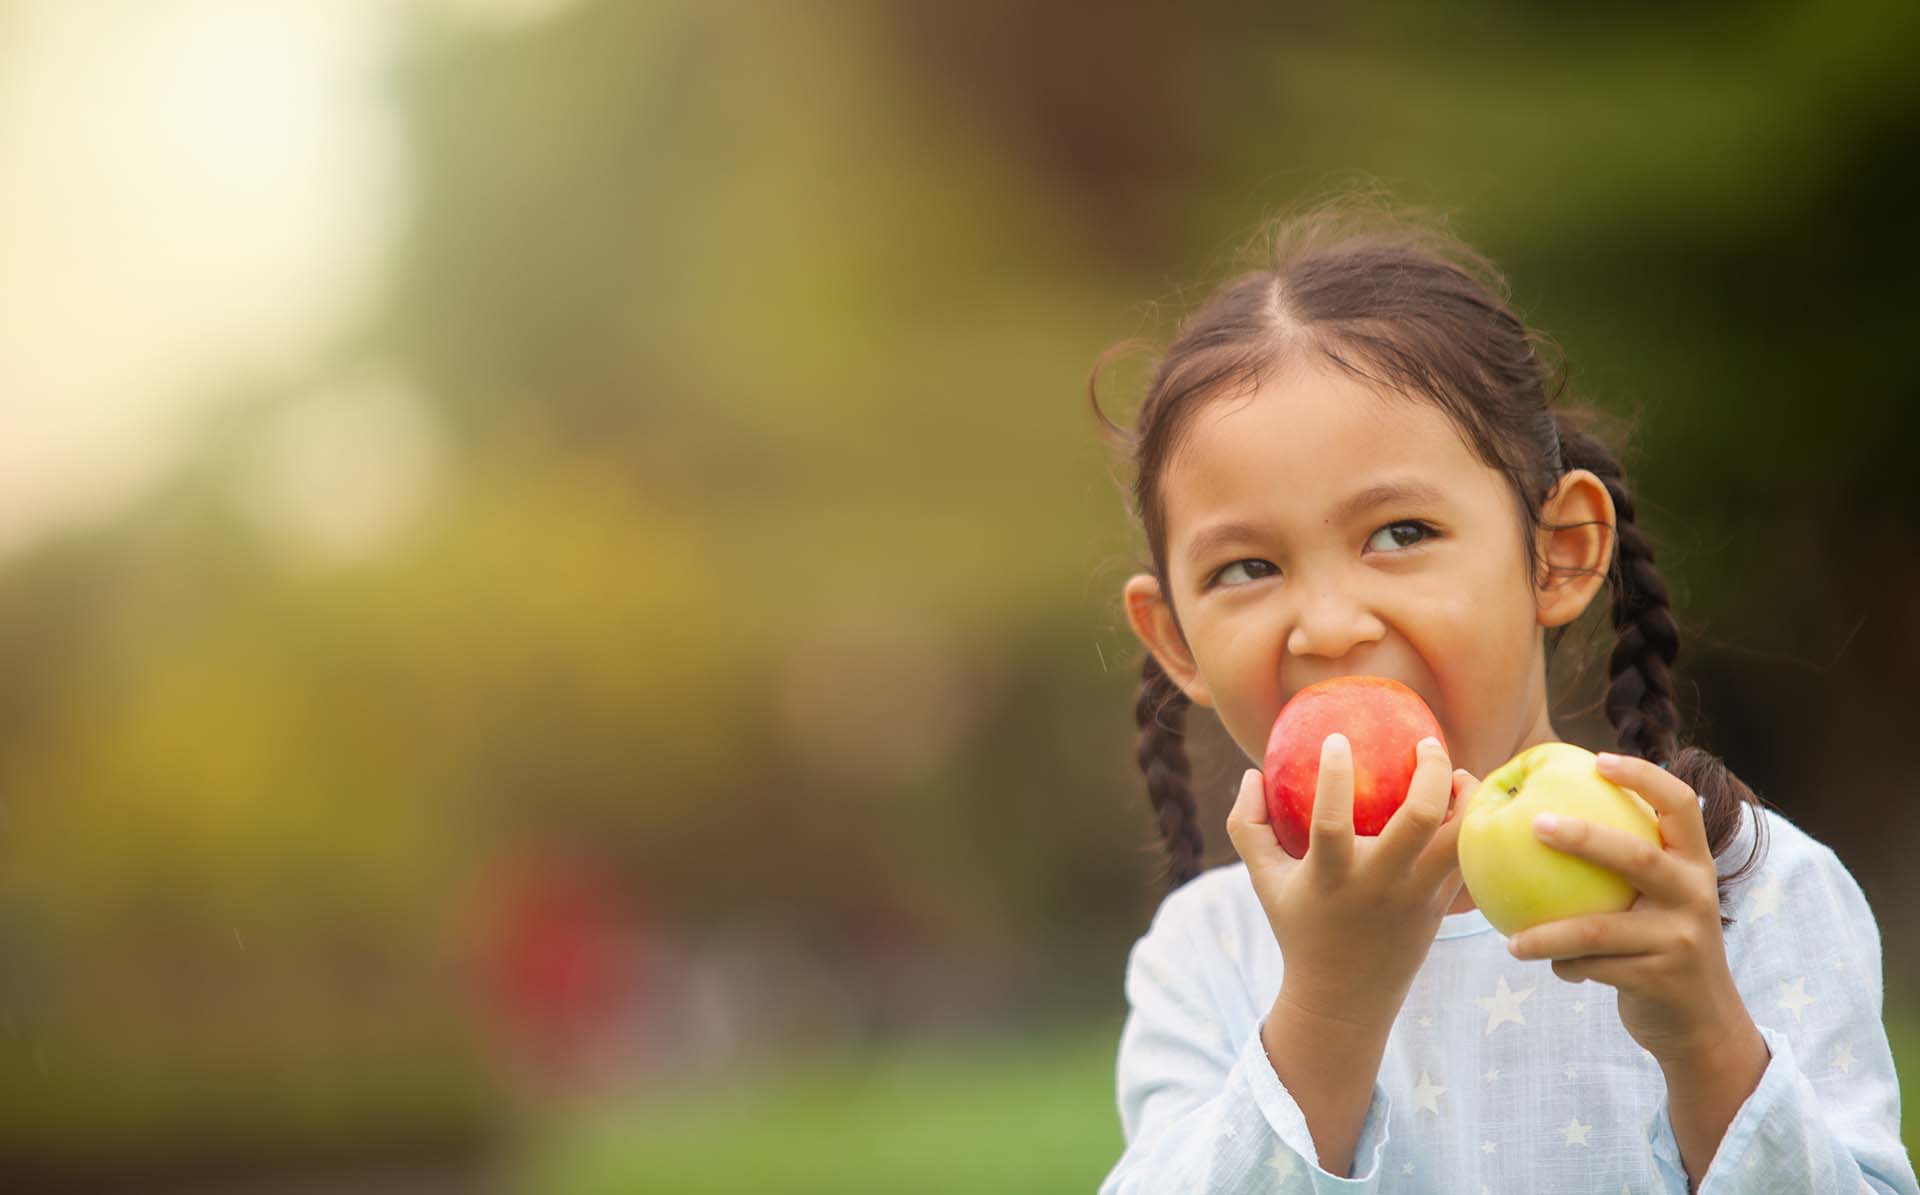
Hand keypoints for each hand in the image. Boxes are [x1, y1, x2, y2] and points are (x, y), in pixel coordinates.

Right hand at [1225, 733, 1474, 1029]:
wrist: (1345, 999)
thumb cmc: (1299, 927)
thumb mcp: (1263, 881)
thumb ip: (1247, 825)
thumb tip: (1252, 773)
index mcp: (1331, 877)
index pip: (1331, 821)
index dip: (1334, 776)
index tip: (1336, 738)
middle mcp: (1379, 884)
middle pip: (1419, 820)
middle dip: (1432, 771)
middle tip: (1425, 742)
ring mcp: (1417, 896)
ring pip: (1460, 838)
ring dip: (1465, 797)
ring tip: (1456, 771)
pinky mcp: (1441, 905)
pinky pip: (1467, 856)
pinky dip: (1470, 823)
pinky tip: (1462, 802)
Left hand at [1504, 752, 1754, 1063]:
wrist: (1702, 1024)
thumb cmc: (1659, 944)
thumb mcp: (1658, 900)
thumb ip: (1623, 863)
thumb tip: (1540, 811)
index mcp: (1694, 864)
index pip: (1681, 805)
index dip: (1644, 776)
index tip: (1597, 759)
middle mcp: (1695, 895)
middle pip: (1636, 857)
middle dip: (1584, 836)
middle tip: (1533, 824)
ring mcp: (1682, 939)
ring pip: (1599, 930)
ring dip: (1548, 935)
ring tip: (1511, 943)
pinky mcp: (1661, 979)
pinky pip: (1594, 967)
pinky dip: (1565, 965)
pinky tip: (1547, 966)